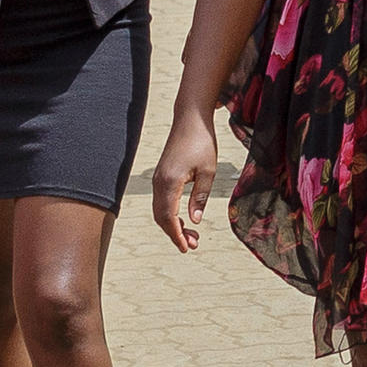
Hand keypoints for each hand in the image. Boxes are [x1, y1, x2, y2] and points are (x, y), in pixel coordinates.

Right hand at [149, 110, 221, 251]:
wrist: (190, 119)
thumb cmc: (202, 142)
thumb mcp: (208, 172)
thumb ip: (199, 197)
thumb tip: (194, 221)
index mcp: (170, 182)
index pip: (169, 217)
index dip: (176, 235)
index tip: (187, 248)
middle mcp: (159, 182)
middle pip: (161, 217)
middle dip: (175, 233)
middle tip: (194, 244)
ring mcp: (158, 178)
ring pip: (160, 210)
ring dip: (173, 225)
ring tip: (191, 235)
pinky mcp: (161, 175)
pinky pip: (161, 201)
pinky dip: (170, 214)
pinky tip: (183, 218)